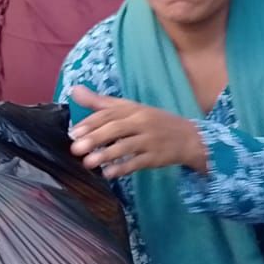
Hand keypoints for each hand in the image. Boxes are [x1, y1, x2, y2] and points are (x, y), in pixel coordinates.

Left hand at [68, 87, 206, 179]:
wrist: (189, 137)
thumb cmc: (153, 122)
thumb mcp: (130, 109)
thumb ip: (101, 103)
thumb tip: (74, 90)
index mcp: (133, 109)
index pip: (109, 114)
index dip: (90, 123)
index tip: (74, 133)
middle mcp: (141, 122)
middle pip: (116, 128)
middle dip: (95, 138)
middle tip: (75, 148)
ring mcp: (150, 140)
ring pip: (126, 146)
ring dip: (106, 154)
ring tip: (88, 163)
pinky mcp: (157, 156)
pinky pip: (138, 162)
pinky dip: (123, 167)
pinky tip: (109, 173)